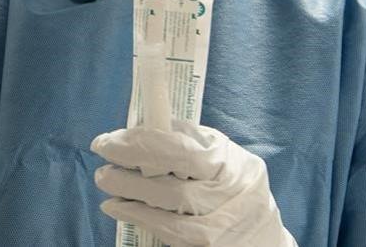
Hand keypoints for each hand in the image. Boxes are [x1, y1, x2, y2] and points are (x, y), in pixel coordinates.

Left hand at [91, 121, 295, 246]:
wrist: (263, 240)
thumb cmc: (230, 190)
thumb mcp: (219, 160)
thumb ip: (185, 144)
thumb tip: (135, 130)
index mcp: (231, 159)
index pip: (183, 144)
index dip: (140, 141)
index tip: (108, 140)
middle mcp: (233, 188)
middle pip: (179, 170)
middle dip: (133, 160)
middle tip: (102, 158)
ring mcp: (226, 220)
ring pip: (173, 200)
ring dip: (130, 190)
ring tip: (106, 181)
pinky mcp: (212, 245)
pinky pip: (172, 232)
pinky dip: (140, 217)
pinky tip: (118, 208)